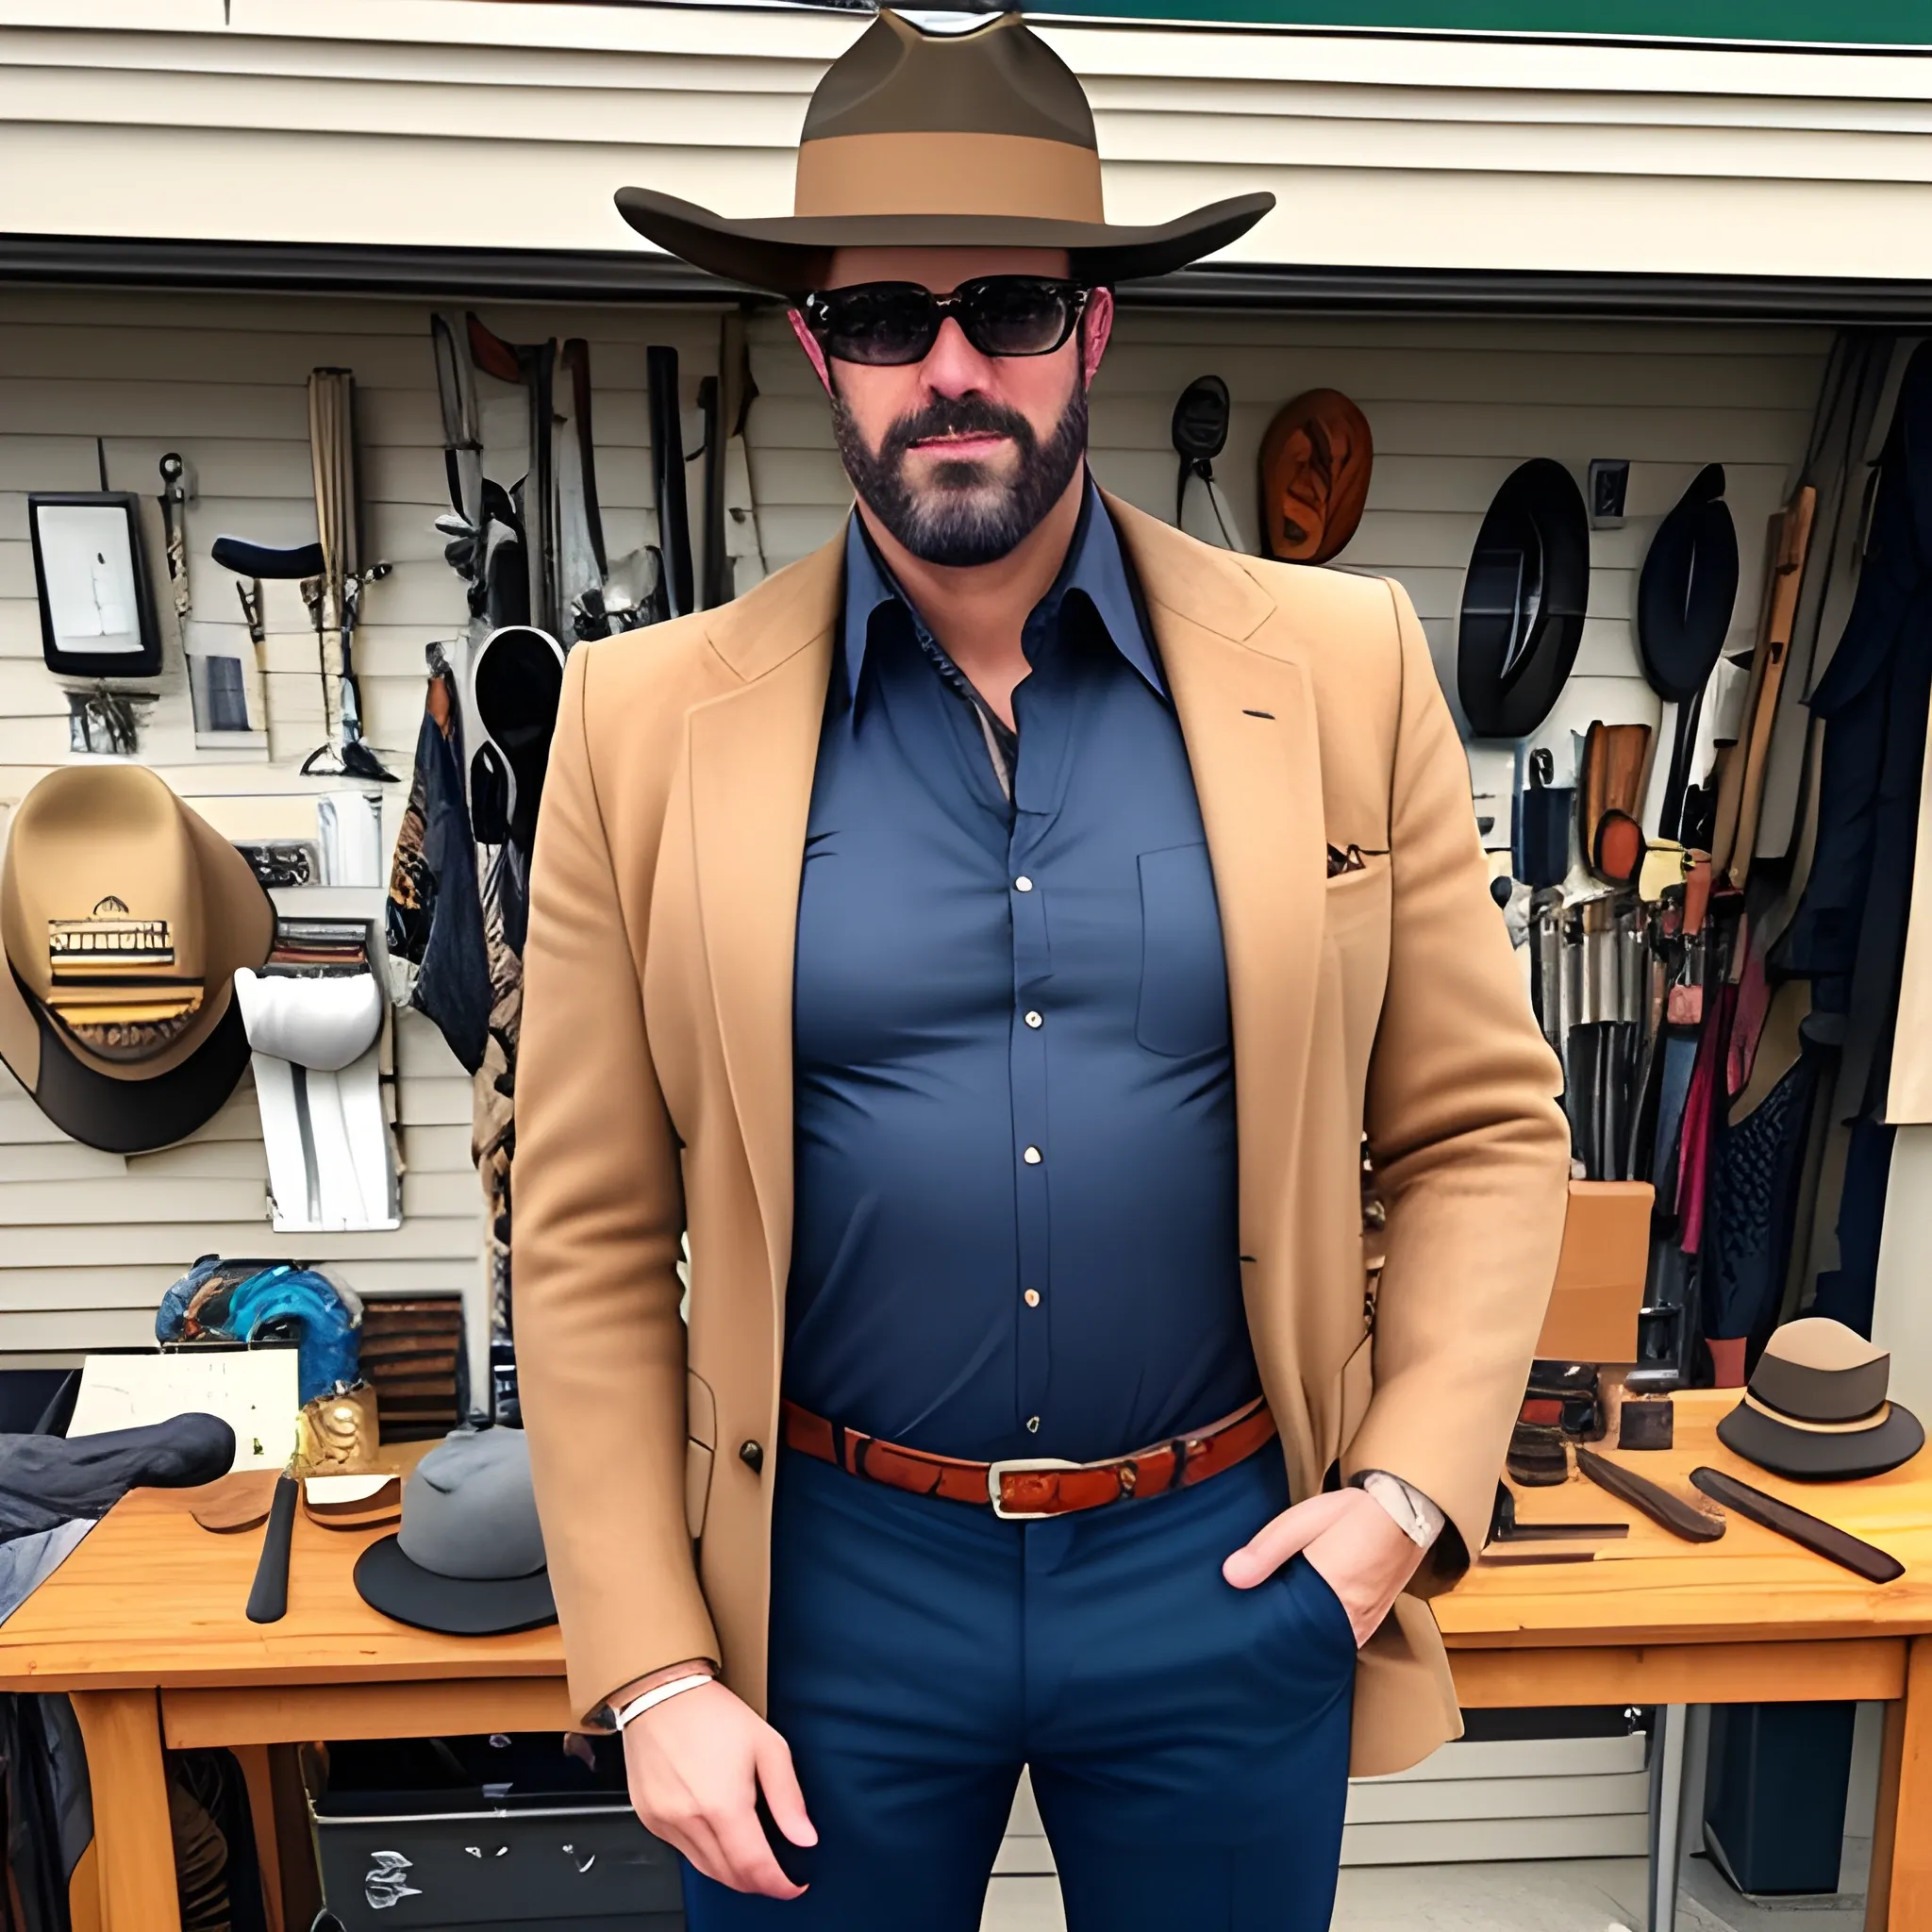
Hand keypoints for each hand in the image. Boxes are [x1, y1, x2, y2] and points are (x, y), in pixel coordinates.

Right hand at [622, 1677, 816, 1896]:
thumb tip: (804, 1837)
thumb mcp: (767, 1744)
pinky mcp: (650, 1819)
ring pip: (705, 1870)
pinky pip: (682, 1852)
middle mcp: (690, 1819)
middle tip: (776, 1871)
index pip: (754, 1868)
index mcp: (723, 1804)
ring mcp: (665, 1823)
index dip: (778, 1884)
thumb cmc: (713, 1713)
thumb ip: (788, 1797)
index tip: (793, 1885)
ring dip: (732, 1872)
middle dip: (758, 1881)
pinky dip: (705, 1853)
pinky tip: (718, 1834)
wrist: (661, 1693)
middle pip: (729, 1876)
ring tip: (750, 1855)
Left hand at [1222, 1487, 1424, 1644]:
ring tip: (1270, 1627)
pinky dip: (1317, 1636)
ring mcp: (1363, 1627)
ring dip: (1297, 1637)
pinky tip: (1301, 1626)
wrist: (1406, 1514)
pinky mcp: (1371, 1626)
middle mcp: (1349, 1618)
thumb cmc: (1354, 1514)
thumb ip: (1268, 1548)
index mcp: (1330, 1590)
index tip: (1238, 1625)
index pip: (1283, 1628)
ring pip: (1319, 1645)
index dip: (1258, 1627)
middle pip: (1299, 1642)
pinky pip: (1337, 1642)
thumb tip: (1231, 1575)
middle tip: (1247, 1628)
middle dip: (1274, 1635)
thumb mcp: (1305, 1519)